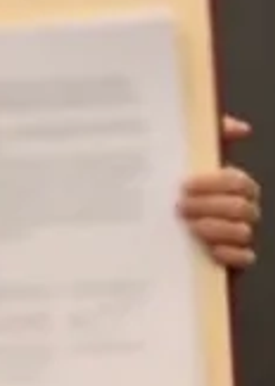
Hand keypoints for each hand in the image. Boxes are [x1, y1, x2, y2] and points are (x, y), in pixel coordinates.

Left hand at [180, 113, 259, 270]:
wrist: (140, 215)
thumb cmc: (168, 181)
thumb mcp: (180, 152)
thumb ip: (209, 132)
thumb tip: (240, 127)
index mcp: (231, 184)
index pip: (240, 181)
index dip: (215, 183)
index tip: (185, 184)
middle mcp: (239, 208)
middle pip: (243, 208)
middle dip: (211, 207)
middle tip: (181, 206)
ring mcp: (236, 234)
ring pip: (244, 232)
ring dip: (216, 229)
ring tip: (188, 225)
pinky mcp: (231, 257)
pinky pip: (246, 258)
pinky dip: (230, 255)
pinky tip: (210, 250)